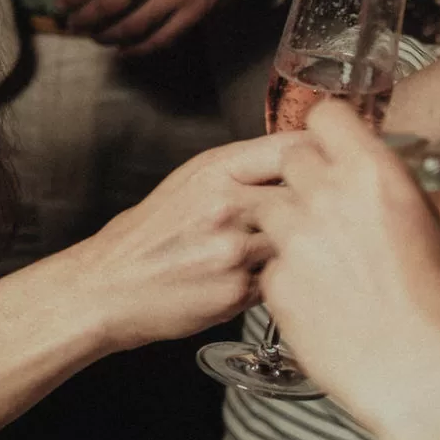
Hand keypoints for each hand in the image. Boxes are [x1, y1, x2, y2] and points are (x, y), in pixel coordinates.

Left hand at [58, 0, 252, 54]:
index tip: (62, 4)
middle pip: (112, 2)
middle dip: (86, 18)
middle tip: (73, 26)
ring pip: (133, 25)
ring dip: (108, 36)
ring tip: (96, 38)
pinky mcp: (194, 14)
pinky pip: (160, 39)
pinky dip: (138, 49)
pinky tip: (123, 51)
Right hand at [61, 132, 298, 351]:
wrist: (108, 287)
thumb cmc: (146, 237)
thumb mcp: (187, 184)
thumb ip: (240, 172)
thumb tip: (297, 161)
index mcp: (214, 170)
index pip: (290, 148)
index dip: (319, 156)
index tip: (331, 162)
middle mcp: (226, 205)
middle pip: (306, 194)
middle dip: (317, 205)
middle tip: (320, 213)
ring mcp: (233, 250)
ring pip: (299, 239)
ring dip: (300, 245)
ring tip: (287, 249)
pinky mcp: (237, 291)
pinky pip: (280, 278)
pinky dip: (276, 278)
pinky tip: (255, 277)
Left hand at [253, 101, 439, 439]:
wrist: (421, 383)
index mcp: (376, 176)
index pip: (325, 116)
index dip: (331, 130)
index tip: (342, 149)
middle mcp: (327, 199)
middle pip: (292, 159)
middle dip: (309, 174)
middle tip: (332, 204)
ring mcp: (295, 242)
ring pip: (271, 208)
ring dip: (290, 220)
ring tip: (321, 249)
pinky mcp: (277, 285)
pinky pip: (269, 260)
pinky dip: (286, 269)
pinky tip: (318, 290)